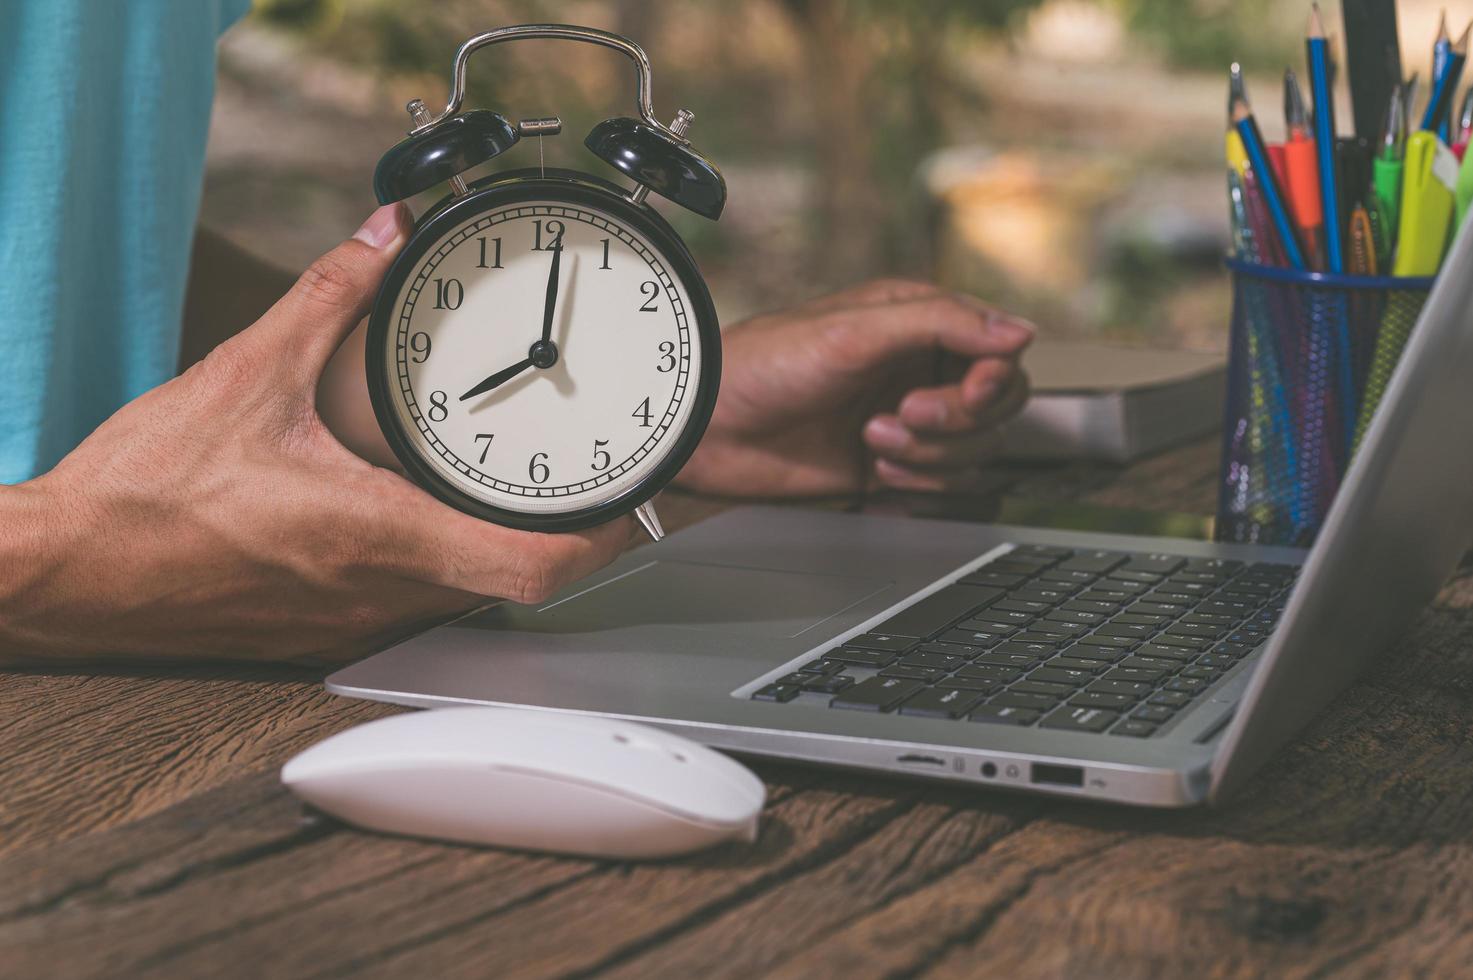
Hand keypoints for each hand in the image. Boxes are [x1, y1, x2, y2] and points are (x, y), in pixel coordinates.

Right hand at [0, 205, 633, 665]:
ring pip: (461, 599)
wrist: (64, 574)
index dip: (594, 542)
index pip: (529, 569)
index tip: (621, 502)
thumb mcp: (245, 373)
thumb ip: (329, 297)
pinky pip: (407, 607)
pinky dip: (434, 564)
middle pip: (511, 588)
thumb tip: (380, 235)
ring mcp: (349, 624)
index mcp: (376, 534)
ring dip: (493, 549)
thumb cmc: (143, 493)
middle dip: (556, 537)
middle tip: (577, 480)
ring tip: (506, 489)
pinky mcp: (316, 633)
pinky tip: (414, 518)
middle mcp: (377, 594)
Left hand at [675, 279, 1030, 496]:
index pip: (1001, 355)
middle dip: (954, 423)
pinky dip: (919, 488)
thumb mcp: (855, 330)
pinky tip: (876, 477)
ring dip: (929, 457)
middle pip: (998, 408)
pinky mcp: (892, 466)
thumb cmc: (768, 365)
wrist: (711, 428)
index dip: (990, 382)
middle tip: (896, 418)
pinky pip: (944, 487)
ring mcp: (909, 421)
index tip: (961, 394)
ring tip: (870, 443)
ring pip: (975, 452)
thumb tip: (1021, 331)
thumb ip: (940, 322)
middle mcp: (921, 368)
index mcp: (920, 322)